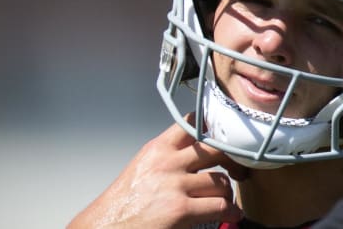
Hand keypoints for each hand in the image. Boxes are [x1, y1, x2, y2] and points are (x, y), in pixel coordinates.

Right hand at [67, 113, 248, 228]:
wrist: (105, 226)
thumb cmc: (124, 203)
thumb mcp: (144, 167)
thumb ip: (168, 157)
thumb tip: (197, 153)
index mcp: (158, 148)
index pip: (193, 123)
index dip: (214, 129)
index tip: (226, 138)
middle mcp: (167, 162)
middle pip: (214, 148)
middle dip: (230, 159)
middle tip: (236, 169)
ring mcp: (175, 185)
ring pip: (220, 180)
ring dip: (227, 192)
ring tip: (226, 199)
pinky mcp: (181, 210)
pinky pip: (219, 205)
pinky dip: (230, 211)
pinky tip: (230, 214)